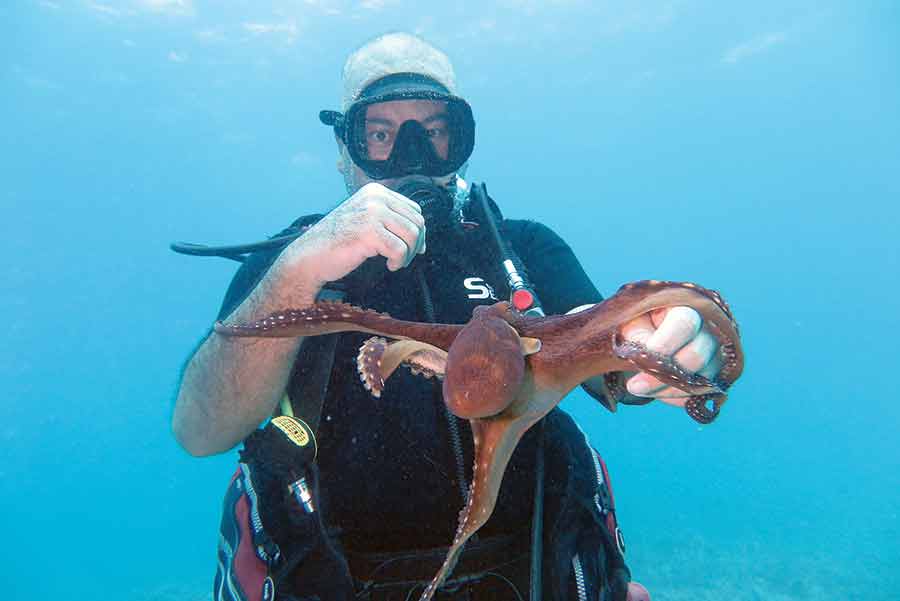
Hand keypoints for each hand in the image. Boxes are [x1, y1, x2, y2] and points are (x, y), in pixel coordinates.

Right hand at [281, 182, 426, 286]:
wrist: (310, 256)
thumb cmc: (338, 242)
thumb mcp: (365, 219)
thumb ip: (389, 219)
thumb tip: (422, 235)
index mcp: (375, 191)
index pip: (414, 209)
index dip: (418, 231)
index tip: (412, 248)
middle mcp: (375, 197)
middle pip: (417, 222)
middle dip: (415, 244)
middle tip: (403, 259)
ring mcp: (372, 213)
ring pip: (412, 235)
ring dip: (408, 254)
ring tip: (396, 262)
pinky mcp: (370, 232)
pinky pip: (401, 250)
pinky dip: (399, 262)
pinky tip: (389, 266)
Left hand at [620, 306, 721, 406]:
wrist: (652, 334)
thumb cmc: (641, 323)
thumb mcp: (632, 321)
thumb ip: (638, 334)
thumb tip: (647, 356)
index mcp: (687, 307)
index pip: (685, 324)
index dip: (662, 345)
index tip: (637, 360)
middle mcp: (711, 329)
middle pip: (697, 356)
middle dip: (662, 376)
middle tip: (634, 386)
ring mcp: (718, 354)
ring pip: (702, 379)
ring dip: (667, 390)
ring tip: (641, 388)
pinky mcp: (717, 375)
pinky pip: (700, 394)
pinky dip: (676, 397)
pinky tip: (657, 391)